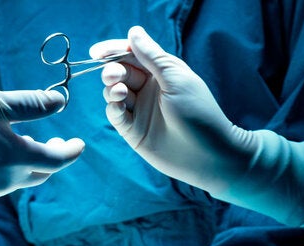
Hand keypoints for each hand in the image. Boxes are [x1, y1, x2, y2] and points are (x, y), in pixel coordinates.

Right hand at [0, 87, 84, 201]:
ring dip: (27, 162)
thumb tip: (61, 102)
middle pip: (42, 173)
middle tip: (54, 140)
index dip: (71, 150)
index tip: (78, 142)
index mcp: (17, 157)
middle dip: (52, 157)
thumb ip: (29, 104)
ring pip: (20, 179)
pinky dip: (6, 169)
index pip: (58, 160)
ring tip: (20, 141)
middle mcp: (8, 180)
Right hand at [92, 26, 303, 226]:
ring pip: (113, 92)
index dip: (113, 51)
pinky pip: (114, 114)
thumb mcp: (176, 78)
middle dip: (111, 71)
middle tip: (114, 76)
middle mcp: (147, 89)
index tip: (97, 52)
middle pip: (120, 73)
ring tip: (120, 93)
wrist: (207, 155)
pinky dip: (112, 108)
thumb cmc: (198, 113)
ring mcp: (139, 110)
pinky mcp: (132, 130)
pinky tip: (118, 106)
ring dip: (111, 89)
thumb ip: (152, 57)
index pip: (132, 55)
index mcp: (161, 72)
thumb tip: (133, 32)